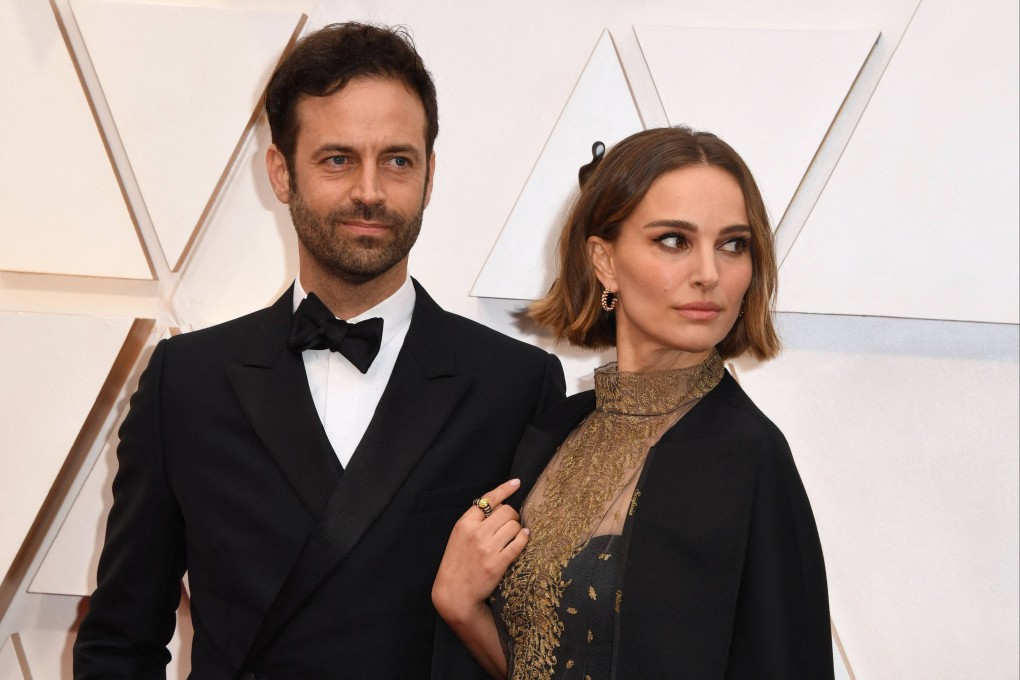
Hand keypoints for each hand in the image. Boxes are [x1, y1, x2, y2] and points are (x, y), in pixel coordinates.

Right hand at [432, 479, 528, 625]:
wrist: (454, 593)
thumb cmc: (457, 562)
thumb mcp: (459, 536)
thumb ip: (475, 521)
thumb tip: (500, 505)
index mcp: (465, 523)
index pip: (488, 499)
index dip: (505, 489)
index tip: (517, 483)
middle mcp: (476, 533)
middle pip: (507, 511)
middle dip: (512, 515)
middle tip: (510, 524)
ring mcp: (488, 548)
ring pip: (515, 526)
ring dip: (517, 529)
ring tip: (512, 536)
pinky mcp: (498, 563)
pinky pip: (519, 543)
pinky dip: (523, 539)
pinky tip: (523, 538)